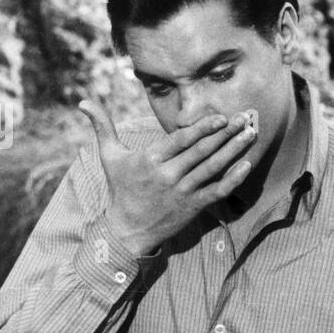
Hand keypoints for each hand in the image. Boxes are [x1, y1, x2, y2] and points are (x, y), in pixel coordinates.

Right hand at [78, 100, 255, 256]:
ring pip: (213, 168)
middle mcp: (169, 175)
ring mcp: (183, 191)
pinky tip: (247, 165)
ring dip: (234, 150)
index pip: (182, 139)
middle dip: (226, 133)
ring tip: (250, 134)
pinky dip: (234, 178)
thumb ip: (102, 127)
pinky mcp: (194, 206)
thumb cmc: (120, 189)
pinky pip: (218, 190)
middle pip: (202, 151)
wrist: (127, 230)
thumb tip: (82, 102)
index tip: (220, 117)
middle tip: (245, 118)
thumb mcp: (109, 157)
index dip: (203, 128)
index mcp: (151, 159)